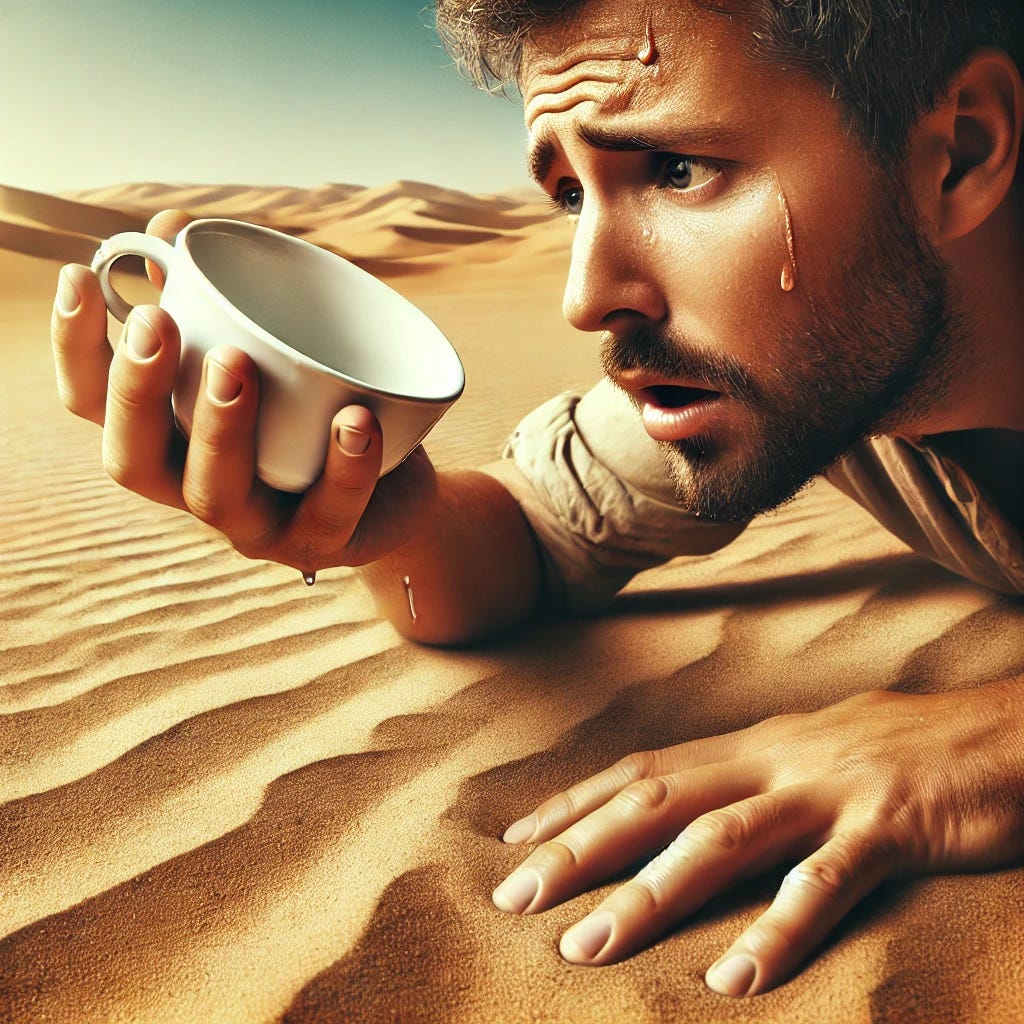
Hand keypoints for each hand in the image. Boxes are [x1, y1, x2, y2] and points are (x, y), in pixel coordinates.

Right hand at [51, 210, 436, 573]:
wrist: (395, 493)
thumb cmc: (316, 412)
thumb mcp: (273, 352)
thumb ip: (222, 299)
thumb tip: (172, 227)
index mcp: (172, 438)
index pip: (96, 406)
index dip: (76, 349)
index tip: (77, 277)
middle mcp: (198, 485)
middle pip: (135, 460)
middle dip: (137, 392)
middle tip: (158, 323)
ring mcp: (258, 523)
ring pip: (216, 495)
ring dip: (222, 428)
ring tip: (238, 363)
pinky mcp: (323, 542)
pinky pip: (328, 511)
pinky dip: (345, 465)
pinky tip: (357, 419)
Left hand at [492, 682, 1023, 995]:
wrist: (1006, 728)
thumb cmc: (907, 748)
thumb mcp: (817, 753)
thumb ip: (757, 778)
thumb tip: (697, 807)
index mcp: (755, 745)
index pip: (644, 769)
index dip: (576, 801)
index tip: (517, 839)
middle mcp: (776, 759)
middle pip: (656, 802)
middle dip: (579, 849)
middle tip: (514, 897)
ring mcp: (829, 790)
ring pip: (719, 840)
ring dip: (649, 895)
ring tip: (590, 948)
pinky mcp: (890, 826)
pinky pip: (823, 883)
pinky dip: (776, 930)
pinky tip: (735, 980)